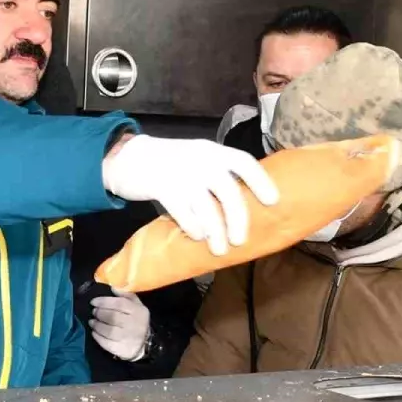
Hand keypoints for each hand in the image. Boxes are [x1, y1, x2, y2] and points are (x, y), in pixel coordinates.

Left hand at [90, 288, 150, 361]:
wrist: (144, 344)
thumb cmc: (137, 321)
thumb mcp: (136, 306)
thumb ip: (126, 295)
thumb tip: (112, 287)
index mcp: (138, 311)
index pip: (120, 304)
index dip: (104, 302)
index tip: (93, 302)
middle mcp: (134, 324)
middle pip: (113, 317)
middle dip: (99, 313)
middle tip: (94, 311)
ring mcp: (128, 338)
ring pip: (108, 330)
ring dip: (97, 325)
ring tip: (92, 322)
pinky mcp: (121, 349)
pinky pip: (106, 342)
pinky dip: (97, 336)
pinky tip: (94, 332)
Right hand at [102, 136, 278, 256]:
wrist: (128, 156)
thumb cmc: (171, 164)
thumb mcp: (198, 159)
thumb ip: (218, 176)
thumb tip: (244, 207)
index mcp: (214, 152)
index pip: (244, 162)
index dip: (261, 181)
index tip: (273, 201)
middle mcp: (202, 160)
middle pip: (229, 191)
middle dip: (238, 218)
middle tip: (241, 240)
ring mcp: (182, 173)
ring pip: (207, 206)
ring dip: (216, 231)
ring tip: (220, 249)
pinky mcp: (162, 187)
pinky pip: (183, 211)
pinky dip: (193, 227)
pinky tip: (198, 237)